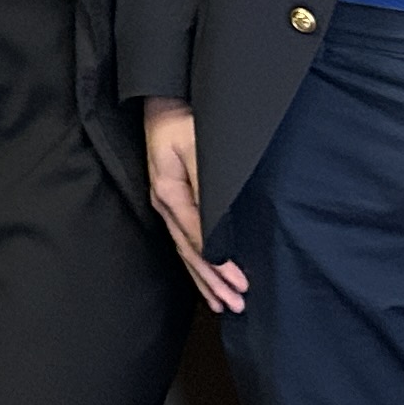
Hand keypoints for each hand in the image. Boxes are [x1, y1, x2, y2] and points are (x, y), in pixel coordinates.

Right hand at [144, 97, 246, 313]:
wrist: (163, 99)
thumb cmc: (183, 119)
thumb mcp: (197, 148)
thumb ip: (207, 186)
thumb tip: (217, 223)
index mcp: (170, 193)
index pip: (197, 239)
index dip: (218, 265)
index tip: (240, 284)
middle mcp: (165, 203)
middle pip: (189, 252)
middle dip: (212, 282)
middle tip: (235, 305)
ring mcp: (165, 202)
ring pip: (185, 250)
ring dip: (204, 278)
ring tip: (221, 303)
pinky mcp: (171, 199)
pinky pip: (183, 239)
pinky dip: (196, 261)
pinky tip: (206, 274)